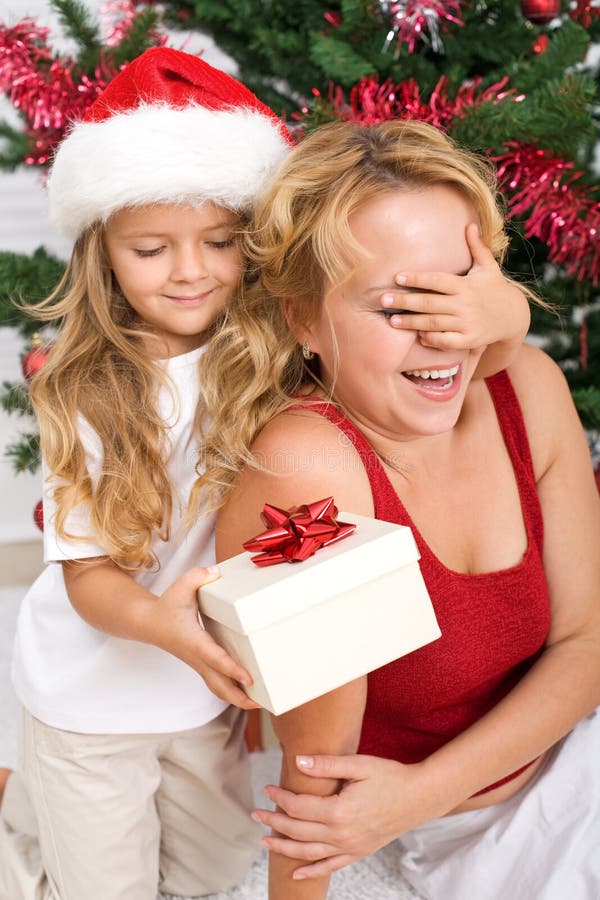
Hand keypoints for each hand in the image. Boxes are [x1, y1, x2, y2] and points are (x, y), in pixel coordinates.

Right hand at [149, 566, 258, 709]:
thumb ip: (197, 577)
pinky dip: (232, 691)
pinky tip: (248, 691)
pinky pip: (217, 683)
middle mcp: (197, 657)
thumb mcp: (180, 587)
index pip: (215, 659)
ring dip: (238, 699)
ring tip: (260, 702)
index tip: (249, 678)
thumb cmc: (166, 606)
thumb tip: (215, 573)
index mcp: (194, 641)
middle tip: (262, 702)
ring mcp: (199, 664)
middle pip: (219, 686)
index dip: (232, 669)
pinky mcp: (201, 665)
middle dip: (240, 698)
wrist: (148, 623)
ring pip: (218, 689)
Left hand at [253, 753, 431, 878]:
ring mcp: (350, 846)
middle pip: (299, 831)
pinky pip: (330, 866)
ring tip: (265, 842)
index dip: (281, 798)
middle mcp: (342, 834)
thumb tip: (298, 761)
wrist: (420, 797)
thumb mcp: (359, 765)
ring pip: (309, 852)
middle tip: (256, 815)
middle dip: (275, 822)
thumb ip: (327, 764)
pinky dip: (311, 871)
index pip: (299, 807)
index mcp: (340, 811)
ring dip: (285, 848)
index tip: (268, 788)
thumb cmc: (390, 776)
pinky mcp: (359, 852)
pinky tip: (295, 872)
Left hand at [380, 223, 529, 350]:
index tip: (397, 277)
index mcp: (465, 285)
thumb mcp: (488, 267)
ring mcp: (467, 324)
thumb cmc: (495, 288)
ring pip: (433, 324)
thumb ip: (477, 247)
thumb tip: (470, 225)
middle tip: (383, 300)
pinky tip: (417, 335)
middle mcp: (465, 304)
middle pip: (429, 303)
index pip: (437, 281)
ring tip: (392, 320)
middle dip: (405, 302)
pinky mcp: (469, 340)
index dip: (417, 279)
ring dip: (411, 323)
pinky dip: (431, 339)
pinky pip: (445, 341)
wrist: (514, 317)